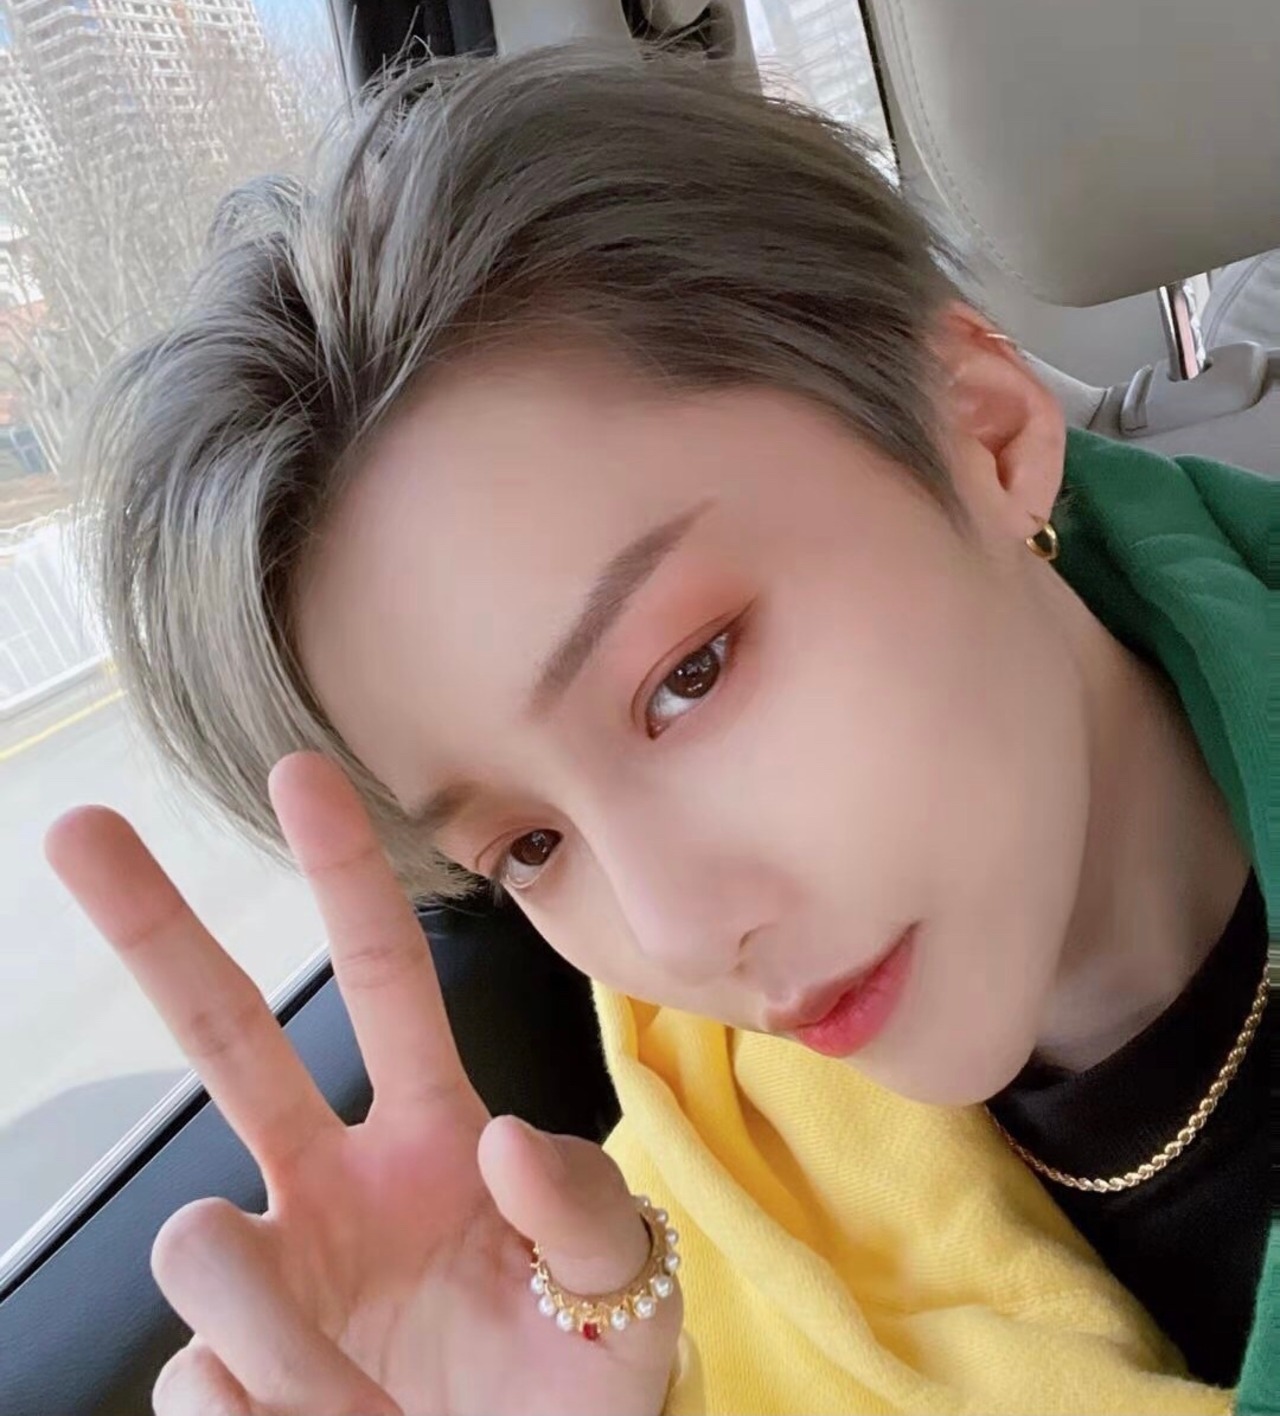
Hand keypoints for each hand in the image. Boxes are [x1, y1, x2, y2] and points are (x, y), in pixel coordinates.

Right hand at [45, 752, 680, 1414]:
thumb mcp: (626, 1285)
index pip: (383, 982)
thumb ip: (585, 1207)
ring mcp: (276, 1279)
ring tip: (346, 1400)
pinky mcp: (231, 1383)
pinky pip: (200, 1383)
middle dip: (156, 933)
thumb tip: (498, 1140)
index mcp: (431, 1135)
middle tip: (80, 827)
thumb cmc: (584, 1370)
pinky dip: (267, 1415)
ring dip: (269, 1321)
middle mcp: (334, 1184)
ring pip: (195, 1240)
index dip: (344, 878)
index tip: (300, 771)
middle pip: (226, 1037)